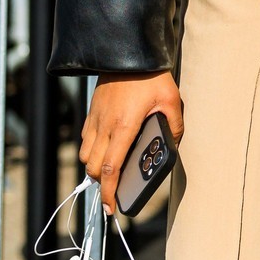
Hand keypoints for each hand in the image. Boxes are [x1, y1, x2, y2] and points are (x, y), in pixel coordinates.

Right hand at [80, 72, 182, 215]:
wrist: (128, 51)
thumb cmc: (152, 76)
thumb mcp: (171, 101)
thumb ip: (174, 126)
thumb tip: (172, 147)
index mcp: (124, 126)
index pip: (110, 167)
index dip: (108, 191)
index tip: (111, 207)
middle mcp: (104, 125)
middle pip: (93, 166)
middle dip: (101, 182)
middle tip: (114, 190)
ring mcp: (95, 118)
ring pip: (85, 154)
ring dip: (94, 167)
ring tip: (110, 171)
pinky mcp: (92, 111)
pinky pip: (85, 138)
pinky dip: (91, 150)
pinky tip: (106, 149)